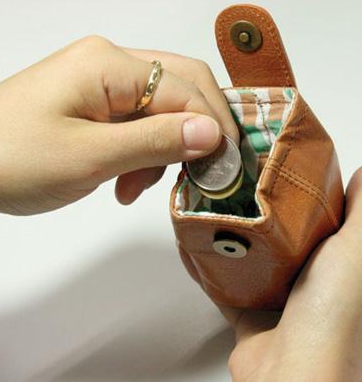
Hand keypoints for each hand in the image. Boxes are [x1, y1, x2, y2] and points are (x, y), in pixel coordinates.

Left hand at [0, 36, 237, 214]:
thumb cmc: (13, 160)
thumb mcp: (92, 157)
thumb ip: (155, 142)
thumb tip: (211, 133)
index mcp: (109, 64)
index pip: (186, 88)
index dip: (214, 127)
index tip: (225, 168)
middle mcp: (107, 63)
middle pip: (178, 89)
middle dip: (191, 134)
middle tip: (195, 173)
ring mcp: (97, 83)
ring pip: (156, 111)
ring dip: (160, 151)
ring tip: (135, 189)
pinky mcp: (88, 105)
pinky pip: (132, 123)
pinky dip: (139, 153)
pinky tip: (123, 182)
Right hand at [218, 168, 361, 381]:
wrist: (295, 374)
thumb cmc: (332, 318)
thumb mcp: (355, 249)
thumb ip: (361, 211)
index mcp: (332, 265)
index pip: (312, 221)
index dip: (294, 197)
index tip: (272, 174)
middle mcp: (305, 281)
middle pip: (274, 240)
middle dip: (254, 216)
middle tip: (233, 190)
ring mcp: (275, 300)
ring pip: (246, 261)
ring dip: (226, 239)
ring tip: (209, 212)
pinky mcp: (247, 316)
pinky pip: (221, 286)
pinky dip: (204, 268)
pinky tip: (190, 248)